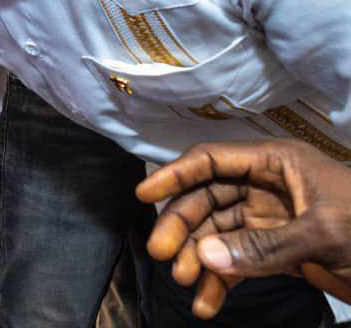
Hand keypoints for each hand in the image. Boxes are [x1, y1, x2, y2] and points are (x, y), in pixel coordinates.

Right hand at [137, 140, 350, 319]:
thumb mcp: (322, 234)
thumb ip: (263, 246)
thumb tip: (205, 256)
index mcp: (276, 164)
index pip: (213, 160)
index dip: (176, 175)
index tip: (144, 195)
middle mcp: (267, 187)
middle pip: (209, 200)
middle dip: (185, 228)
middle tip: (165, 257)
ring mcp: (271, 221)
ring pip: (219, 235)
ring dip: (201, 260)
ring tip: (189, 286)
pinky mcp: (279, 252)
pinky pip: (238, 263)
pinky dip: (222, 283)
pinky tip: (209, 305)